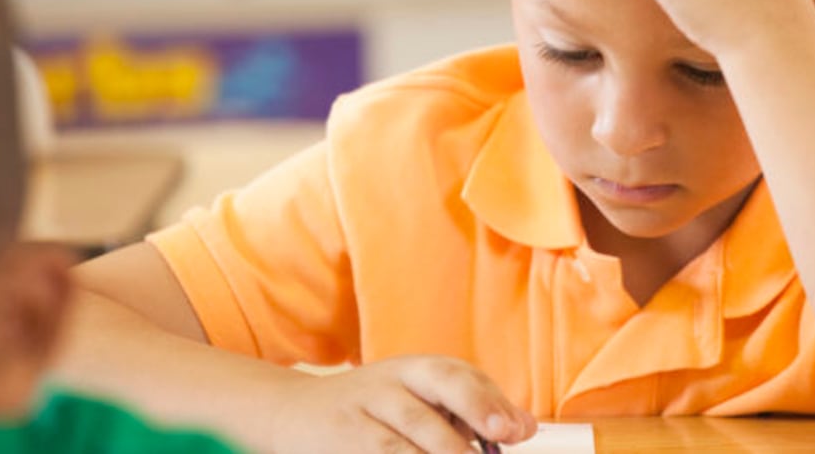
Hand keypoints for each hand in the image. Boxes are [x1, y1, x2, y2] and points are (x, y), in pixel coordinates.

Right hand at [269, 356, 534, 453]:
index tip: (516, 432)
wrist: (290, 413)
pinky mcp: (337, 446)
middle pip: (427, 407)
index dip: (486, 402)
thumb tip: (524, 427)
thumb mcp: (415, 393)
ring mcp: (356, 419)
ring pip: (398, 446)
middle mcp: (383, 387)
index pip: (454, 376)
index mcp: (411, 369)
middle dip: (463, 434)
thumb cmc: (370, 407)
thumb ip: (468, 406)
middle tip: (491, 452)